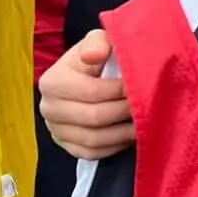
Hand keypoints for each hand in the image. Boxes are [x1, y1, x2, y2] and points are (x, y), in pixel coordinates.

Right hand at [38, 31, 134, 156]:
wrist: (82, 79)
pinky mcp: (67, 146)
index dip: (120, 91)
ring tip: (144, 122)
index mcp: (53, 82)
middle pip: (94, 117)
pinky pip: (92, 153)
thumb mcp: (95, 42)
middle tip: (148, 105)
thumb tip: (95, 54)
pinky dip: (114, 146)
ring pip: (94, 139)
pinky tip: (130, 134)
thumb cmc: (94, 60)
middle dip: (125, 112)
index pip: (91, 92)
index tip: (142, 85)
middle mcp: (49, 108)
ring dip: (123, 133)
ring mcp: (56, 130)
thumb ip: (97, 42)